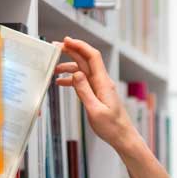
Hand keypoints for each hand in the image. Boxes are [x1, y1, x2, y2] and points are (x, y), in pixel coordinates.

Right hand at [53, 37, 136, 154]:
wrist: (123, 137)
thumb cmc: (112, 127)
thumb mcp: (95, 110)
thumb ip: (84, 91)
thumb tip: (76, 73)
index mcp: (103, 83)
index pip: (92, 57)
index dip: (80, 46)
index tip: (66, 40)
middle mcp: (102, 82)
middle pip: (86, 60)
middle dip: (72, 51)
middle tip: (55, 47)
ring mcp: (100, 87)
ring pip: (83, 71)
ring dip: (69, 67)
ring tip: (54, 69)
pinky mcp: (98, 94)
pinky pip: (84, 82)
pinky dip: (72, 80)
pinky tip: (61, 83)